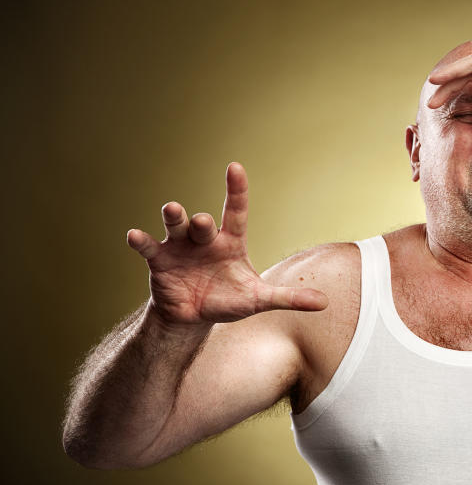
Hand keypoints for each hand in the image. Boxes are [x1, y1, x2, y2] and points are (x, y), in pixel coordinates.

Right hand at [125, 162, 327, 325]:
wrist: (194, 317)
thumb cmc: (228, 301)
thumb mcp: (259, 300)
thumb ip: (288, 298)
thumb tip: (324, 303)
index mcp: (231, 242)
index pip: (235, 210)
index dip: (236, 189)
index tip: (234, 167)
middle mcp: (204, 239)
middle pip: (203, 221)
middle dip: (201, 220)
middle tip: (202, 222)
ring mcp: (180, 247)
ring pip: (175, 225)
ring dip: (174, 216)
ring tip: (173, 210)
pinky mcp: (159, 261)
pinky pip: (148, 247)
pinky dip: (141, 241)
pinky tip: (134, 235)